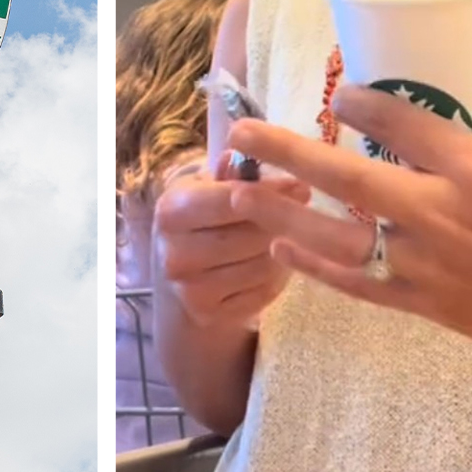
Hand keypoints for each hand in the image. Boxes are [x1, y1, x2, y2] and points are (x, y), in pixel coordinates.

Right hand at [154, 154, 311, 330]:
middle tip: (301, 213)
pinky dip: (275, 278)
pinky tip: (271, 265)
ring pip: (263, 266)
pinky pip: (263, 293)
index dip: (270, 192)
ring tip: (283, 239)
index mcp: (170, 212)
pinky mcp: (209, 314)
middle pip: (252, 236)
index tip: (300, 186)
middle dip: (280, 223)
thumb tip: (244, 156)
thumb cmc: (203, 217)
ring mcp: (189, 289)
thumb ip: (230, 173)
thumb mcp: (208, 186)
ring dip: (282, 252)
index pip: (230, 200)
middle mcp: (173, 254)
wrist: (182, 269)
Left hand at [226, 82, 471, 396]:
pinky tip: (278, 249)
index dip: (360, 104)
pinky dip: (313, 268)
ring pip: (336, 236)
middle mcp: (439, 214)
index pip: (402, 124)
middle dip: (288, 153)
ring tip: (236, 193)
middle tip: (241, 135)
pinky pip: (355, 284)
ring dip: (281, 214)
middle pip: (348, 177)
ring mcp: (425, 262)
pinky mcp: (422, 302)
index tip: (337, 94)